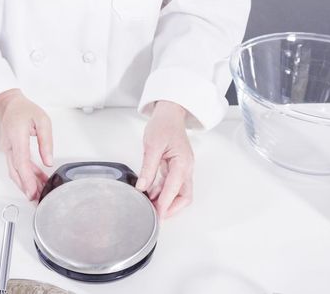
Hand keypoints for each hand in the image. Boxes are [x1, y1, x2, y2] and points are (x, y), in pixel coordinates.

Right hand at [0, 89, 52, 199]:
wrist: (9, 105)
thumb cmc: (25, 110)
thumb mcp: (43, 120)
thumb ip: (46, 141)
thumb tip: (48, 162)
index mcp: (17, 136)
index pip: (21, 162)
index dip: (26, 179)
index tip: (32, 191)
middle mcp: (9, 146)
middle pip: (16, 172)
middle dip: (26, 188)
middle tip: (36, 200)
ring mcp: (8, 150)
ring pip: (15, 172)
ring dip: (26, 184)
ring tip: (40, 194)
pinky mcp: (11, 152)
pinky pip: (18, 167)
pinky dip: (27, 176)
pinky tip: (38, 182)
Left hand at [136, 101, 193, 218]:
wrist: (170, 113)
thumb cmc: (164, 125)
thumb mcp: (152, 145)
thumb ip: (148, 168)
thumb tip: (142, 187)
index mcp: (183, 162)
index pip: (175, 189)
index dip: (165, 204)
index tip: (157, 215)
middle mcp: (186, 167)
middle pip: (184, 196)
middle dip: (171, 208)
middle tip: (156, 216)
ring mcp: (182, 168)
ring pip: (179, 192)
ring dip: (166, 201)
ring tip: (150, 207)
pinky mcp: (176, 167)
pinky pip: (172, 184)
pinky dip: (162, 192)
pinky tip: (150, 194)